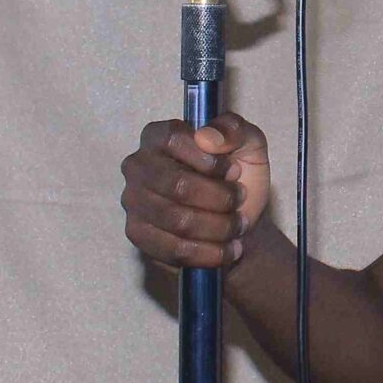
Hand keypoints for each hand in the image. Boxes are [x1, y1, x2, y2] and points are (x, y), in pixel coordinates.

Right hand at [120, 115, 270, 270]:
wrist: (239, 217)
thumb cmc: (238, 174)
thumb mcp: (249, 142)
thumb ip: (233, 129)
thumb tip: (206, 136)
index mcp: (158, 135)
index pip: (174, 140)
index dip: (210, 160)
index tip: (234, 171)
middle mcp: (137, 165)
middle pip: (178, 185)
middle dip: (221, 198)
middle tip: (241, 201)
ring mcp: (133, 201)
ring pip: (179, 221)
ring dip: (220, 227)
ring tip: (238, 225)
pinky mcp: (138, 235)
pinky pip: (174, 249)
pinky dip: (210, 253)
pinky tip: (228, 249)